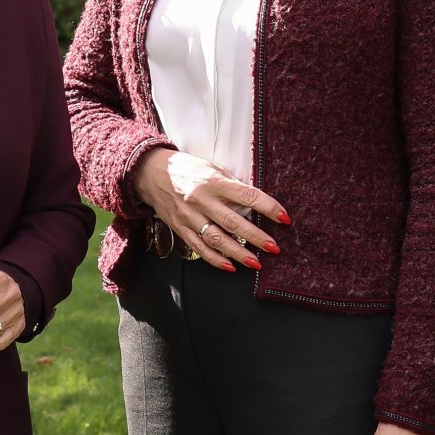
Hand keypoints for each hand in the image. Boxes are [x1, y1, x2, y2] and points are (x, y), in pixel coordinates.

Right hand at [128, 148, 287, 271]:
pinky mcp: (180, 228)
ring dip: (238, 253)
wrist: (149, 173)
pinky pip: (199, 248)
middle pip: (233, 222)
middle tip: (274, 248)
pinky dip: (215, 259)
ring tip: (256, 263)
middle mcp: (201, 200)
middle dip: (256, 237)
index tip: (284, 218)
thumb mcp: (212, 167)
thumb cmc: (186, 168)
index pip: (247, 196)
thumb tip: (255, 201)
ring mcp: (189, 216)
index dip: (268, 207)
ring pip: (216, 240)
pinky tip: (230, 267)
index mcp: (212, 181)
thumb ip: (231, 184)